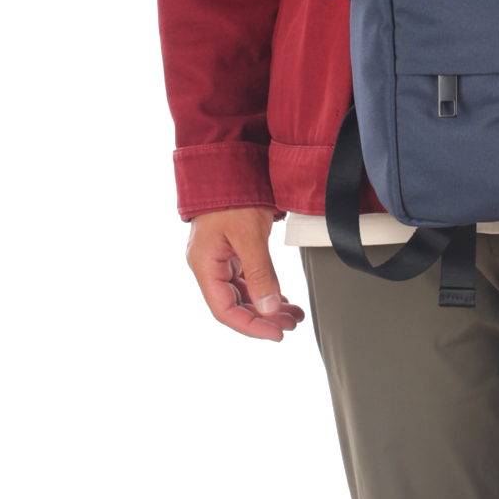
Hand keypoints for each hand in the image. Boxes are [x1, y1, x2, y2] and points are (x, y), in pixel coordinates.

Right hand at [186, 207, 305, 341]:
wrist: (229, 164)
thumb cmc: (232, 194)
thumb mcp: (249, 235)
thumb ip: (260, 273)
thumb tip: (270, 309)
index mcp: (204, 266)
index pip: (225, 310)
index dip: (251, 327)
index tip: (277, 334)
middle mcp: (208, 265)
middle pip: (235, 304)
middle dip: (265, 317)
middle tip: (292, 324)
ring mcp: (219, 257)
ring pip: (243, 292)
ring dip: (268, 305)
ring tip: (293, 314)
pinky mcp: (230, 249)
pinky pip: (246, 278)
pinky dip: (264, 289)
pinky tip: (280, 297)